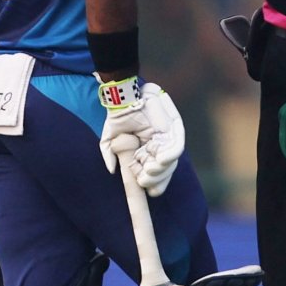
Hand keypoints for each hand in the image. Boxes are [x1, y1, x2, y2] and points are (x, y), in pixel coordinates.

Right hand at [99, 81, 185, 196]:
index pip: (152, 175)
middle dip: (154, 180)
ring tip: (148, 171)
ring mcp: (167, 141)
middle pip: (163, 173)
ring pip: (170, 164)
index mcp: (144, 154)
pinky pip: (176, 148)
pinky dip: (170, 157)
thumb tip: (112, 171)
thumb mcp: (109, 140)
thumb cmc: (118, 118)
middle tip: (143, 180)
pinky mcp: (174, 132)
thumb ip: (109, 155)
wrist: (124, 100)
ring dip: (161, 171)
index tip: (140, 185)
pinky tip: (159, 160)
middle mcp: (157, 150)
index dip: (149, 183)